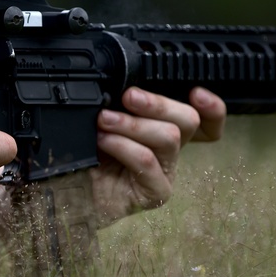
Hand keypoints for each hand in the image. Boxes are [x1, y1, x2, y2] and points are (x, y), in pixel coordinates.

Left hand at [91, 86, 224, 226]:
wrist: (63, 189)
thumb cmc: (83, 153)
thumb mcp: (103, 119)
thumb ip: (122, 103)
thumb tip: (127, 84)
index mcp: (161, 128)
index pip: (204, 118)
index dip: (212, 107)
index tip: (196, 91)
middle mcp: (168, 150)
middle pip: (189, 120)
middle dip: (159, 103)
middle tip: (129, 96)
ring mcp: (164, 172)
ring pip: (170, 136)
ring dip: (133, 124)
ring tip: (104, 120)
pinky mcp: (155, 192)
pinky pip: (147, 160)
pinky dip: (124, 145)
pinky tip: (104, 141)